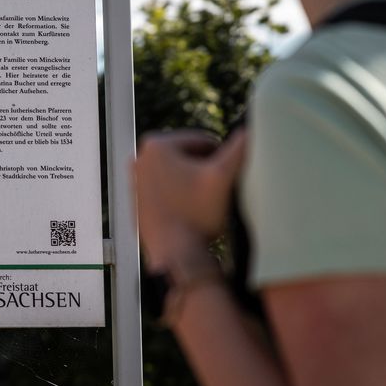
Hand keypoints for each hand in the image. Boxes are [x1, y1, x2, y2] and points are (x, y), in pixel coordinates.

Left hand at [133, 129, 246, 271]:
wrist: (175, 255)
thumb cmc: (197, 215)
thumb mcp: (223, 177)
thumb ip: (239, 148)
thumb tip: (250, 129)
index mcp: (156, 144)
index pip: (204, 141)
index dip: (221, 161)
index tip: (223, 183)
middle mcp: (140, 157)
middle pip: (190, 157)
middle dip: (206, 172)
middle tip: (212, 196)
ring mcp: (135, 178)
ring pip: (181, 173)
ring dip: (195, 184)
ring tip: (201, 206)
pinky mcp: (137, 197)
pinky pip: (169, 189)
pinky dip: (182, 196)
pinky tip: (190, 214)